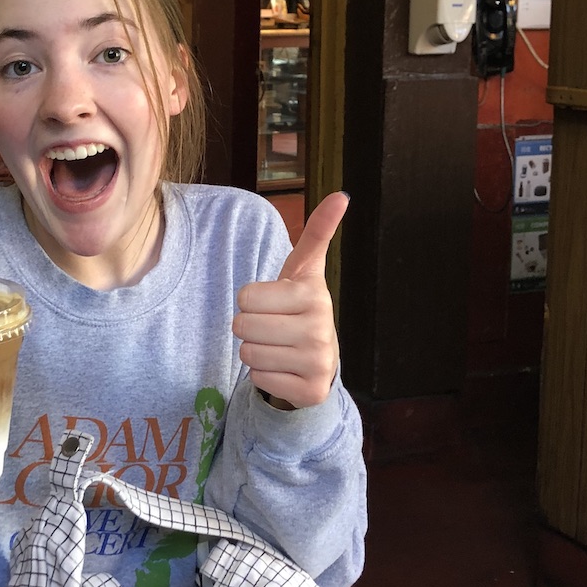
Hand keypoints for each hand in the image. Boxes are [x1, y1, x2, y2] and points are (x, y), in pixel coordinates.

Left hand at [233, 192, 348, 410]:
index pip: (246, 297)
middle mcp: (321, 330)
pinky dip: (264, 374)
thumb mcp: (304, 269)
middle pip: (243, 326)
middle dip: (250, 327)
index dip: (252, 301)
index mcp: (314, 295)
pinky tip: (283, 367)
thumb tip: (342, 194)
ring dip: (255, 350)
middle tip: (273, 327)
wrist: (316, 359)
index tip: (275, 304)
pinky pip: (259, 378)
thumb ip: (317, 231)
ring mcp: (319, 363)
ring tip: (278, 346)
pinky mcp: (311, 391)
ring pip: (248, 353)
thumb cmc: (298, 307)